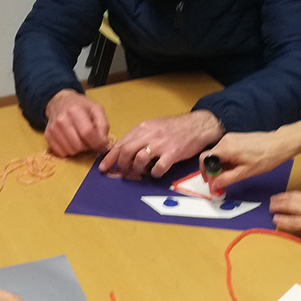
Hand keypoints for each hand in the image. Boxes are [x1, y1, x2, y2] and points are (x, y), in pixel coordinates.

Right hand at [44, 89, 109, 156]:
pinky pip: (61, 153)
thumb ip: (103, 125)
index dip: (97, 142)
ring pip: (71, 151)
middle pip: (79, 145)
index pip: (87, 133)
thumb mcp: (96, 109)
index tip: (101, 144)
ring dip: (79, 149)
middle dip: (88, 146)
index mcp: (75, 110)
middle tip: (90, 140)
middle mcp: (61, 120)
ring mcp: (53, 129)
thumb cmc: (81, 107)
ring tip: (80, 139)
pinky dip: (69, 150)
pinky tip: (72, 142)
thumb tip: (103, 143)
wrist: (60, 102)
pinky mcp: (48, 136)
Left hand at [99, 109, 223, 178]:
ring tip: (142, 171)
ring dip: (137, 169)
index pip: (121, 143)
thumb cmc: (174, 128)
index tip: (103, 168)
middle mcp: (149, 135)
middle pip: (126, 151)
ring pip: (139, 159)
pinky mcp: (172, 153)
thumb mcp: (153, 127)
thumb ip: (139, 138)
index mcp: (143, 128)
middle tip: (124, 171)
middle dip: (121, 164)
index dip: (110, 157)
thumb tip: (124, 152)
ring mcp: (161, 144)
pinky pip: (158, 168)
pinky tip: (156, 173)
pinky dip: (154, 174)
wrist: (197, 126)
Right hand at [202, 118, 300, 191]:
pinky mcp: (235, 138)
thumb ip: (226, 179)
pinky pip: (225, 151)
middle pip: (210, 157)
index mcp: (226, 148)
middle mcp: (225, 140)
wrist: (280, 144)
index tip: (212, 183)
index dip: (206, 173)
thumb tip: (213, 186)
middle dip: (213, 172)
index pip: (205, 160)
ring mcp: (230, 138)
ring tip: (231, 175)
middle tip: (220, 183)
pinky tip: (236, 167)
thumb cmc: (266, 157)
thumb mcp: (245, 172)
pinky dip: (226, 161)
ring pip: (218, 155)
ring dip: (220, 167)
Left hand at [269, 189, 300, 246]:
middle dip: (282, 198)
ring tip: (271, 207)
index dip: (294, 195)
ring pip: (290, 206)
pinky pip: (290, 220)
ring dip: (279, 206)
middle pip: (294, 197)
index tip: (288, 196)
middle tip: (274, 199)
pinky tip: (275, 219)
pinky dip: (282, 219)